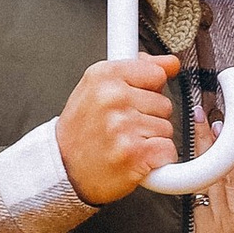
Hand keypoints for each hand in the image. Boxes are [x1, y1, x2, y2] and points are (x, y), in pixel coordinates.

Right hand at [57, 53, 183, 204]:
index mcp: (103, 75)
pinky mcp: (135, 153)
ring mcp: (123, 126)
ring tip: (124, 143)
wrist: (63, 169)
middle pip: (164, 103)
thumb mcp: (98, 88)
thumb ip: (138, 70)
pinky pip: (168, 150)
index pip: (157, 73)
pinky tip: (135, 159)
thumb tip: (171, 63)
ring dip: (152, 139)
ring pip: (167, 128)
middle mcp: (112, 97)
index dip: (149, 92)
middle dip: (149, 118)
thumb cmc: (81, 131)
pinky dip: (157, 159)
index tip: (132, 102)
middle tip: (122, 128)